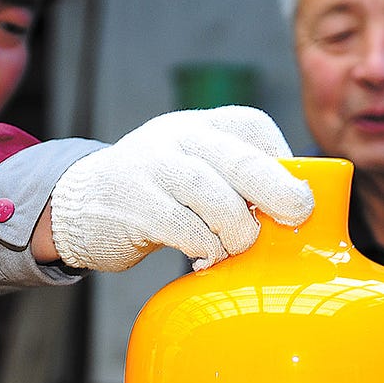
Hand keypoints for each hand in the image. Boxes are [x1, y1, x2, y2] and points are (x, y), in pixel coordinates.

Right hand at [48, 106, 312, 271]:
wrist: (80, 204)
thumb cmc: (159, 195)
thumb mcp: (196, 169)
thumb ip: (239, 180)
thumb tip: (303, 211)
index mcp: (200, 124)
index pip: (252, 128)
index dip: (283, 161)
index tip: (296, 196)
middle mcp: (176, 137)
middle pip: (238, 158)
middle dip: (276, 190)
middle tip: (297, 217)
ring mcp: (150, 167)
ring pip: (210, 194)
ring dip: (236, 229)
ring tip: (238, 247)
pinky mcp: (132, 204)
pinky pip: (180, 227)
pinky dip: (203, 247)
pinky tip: (205, 258)